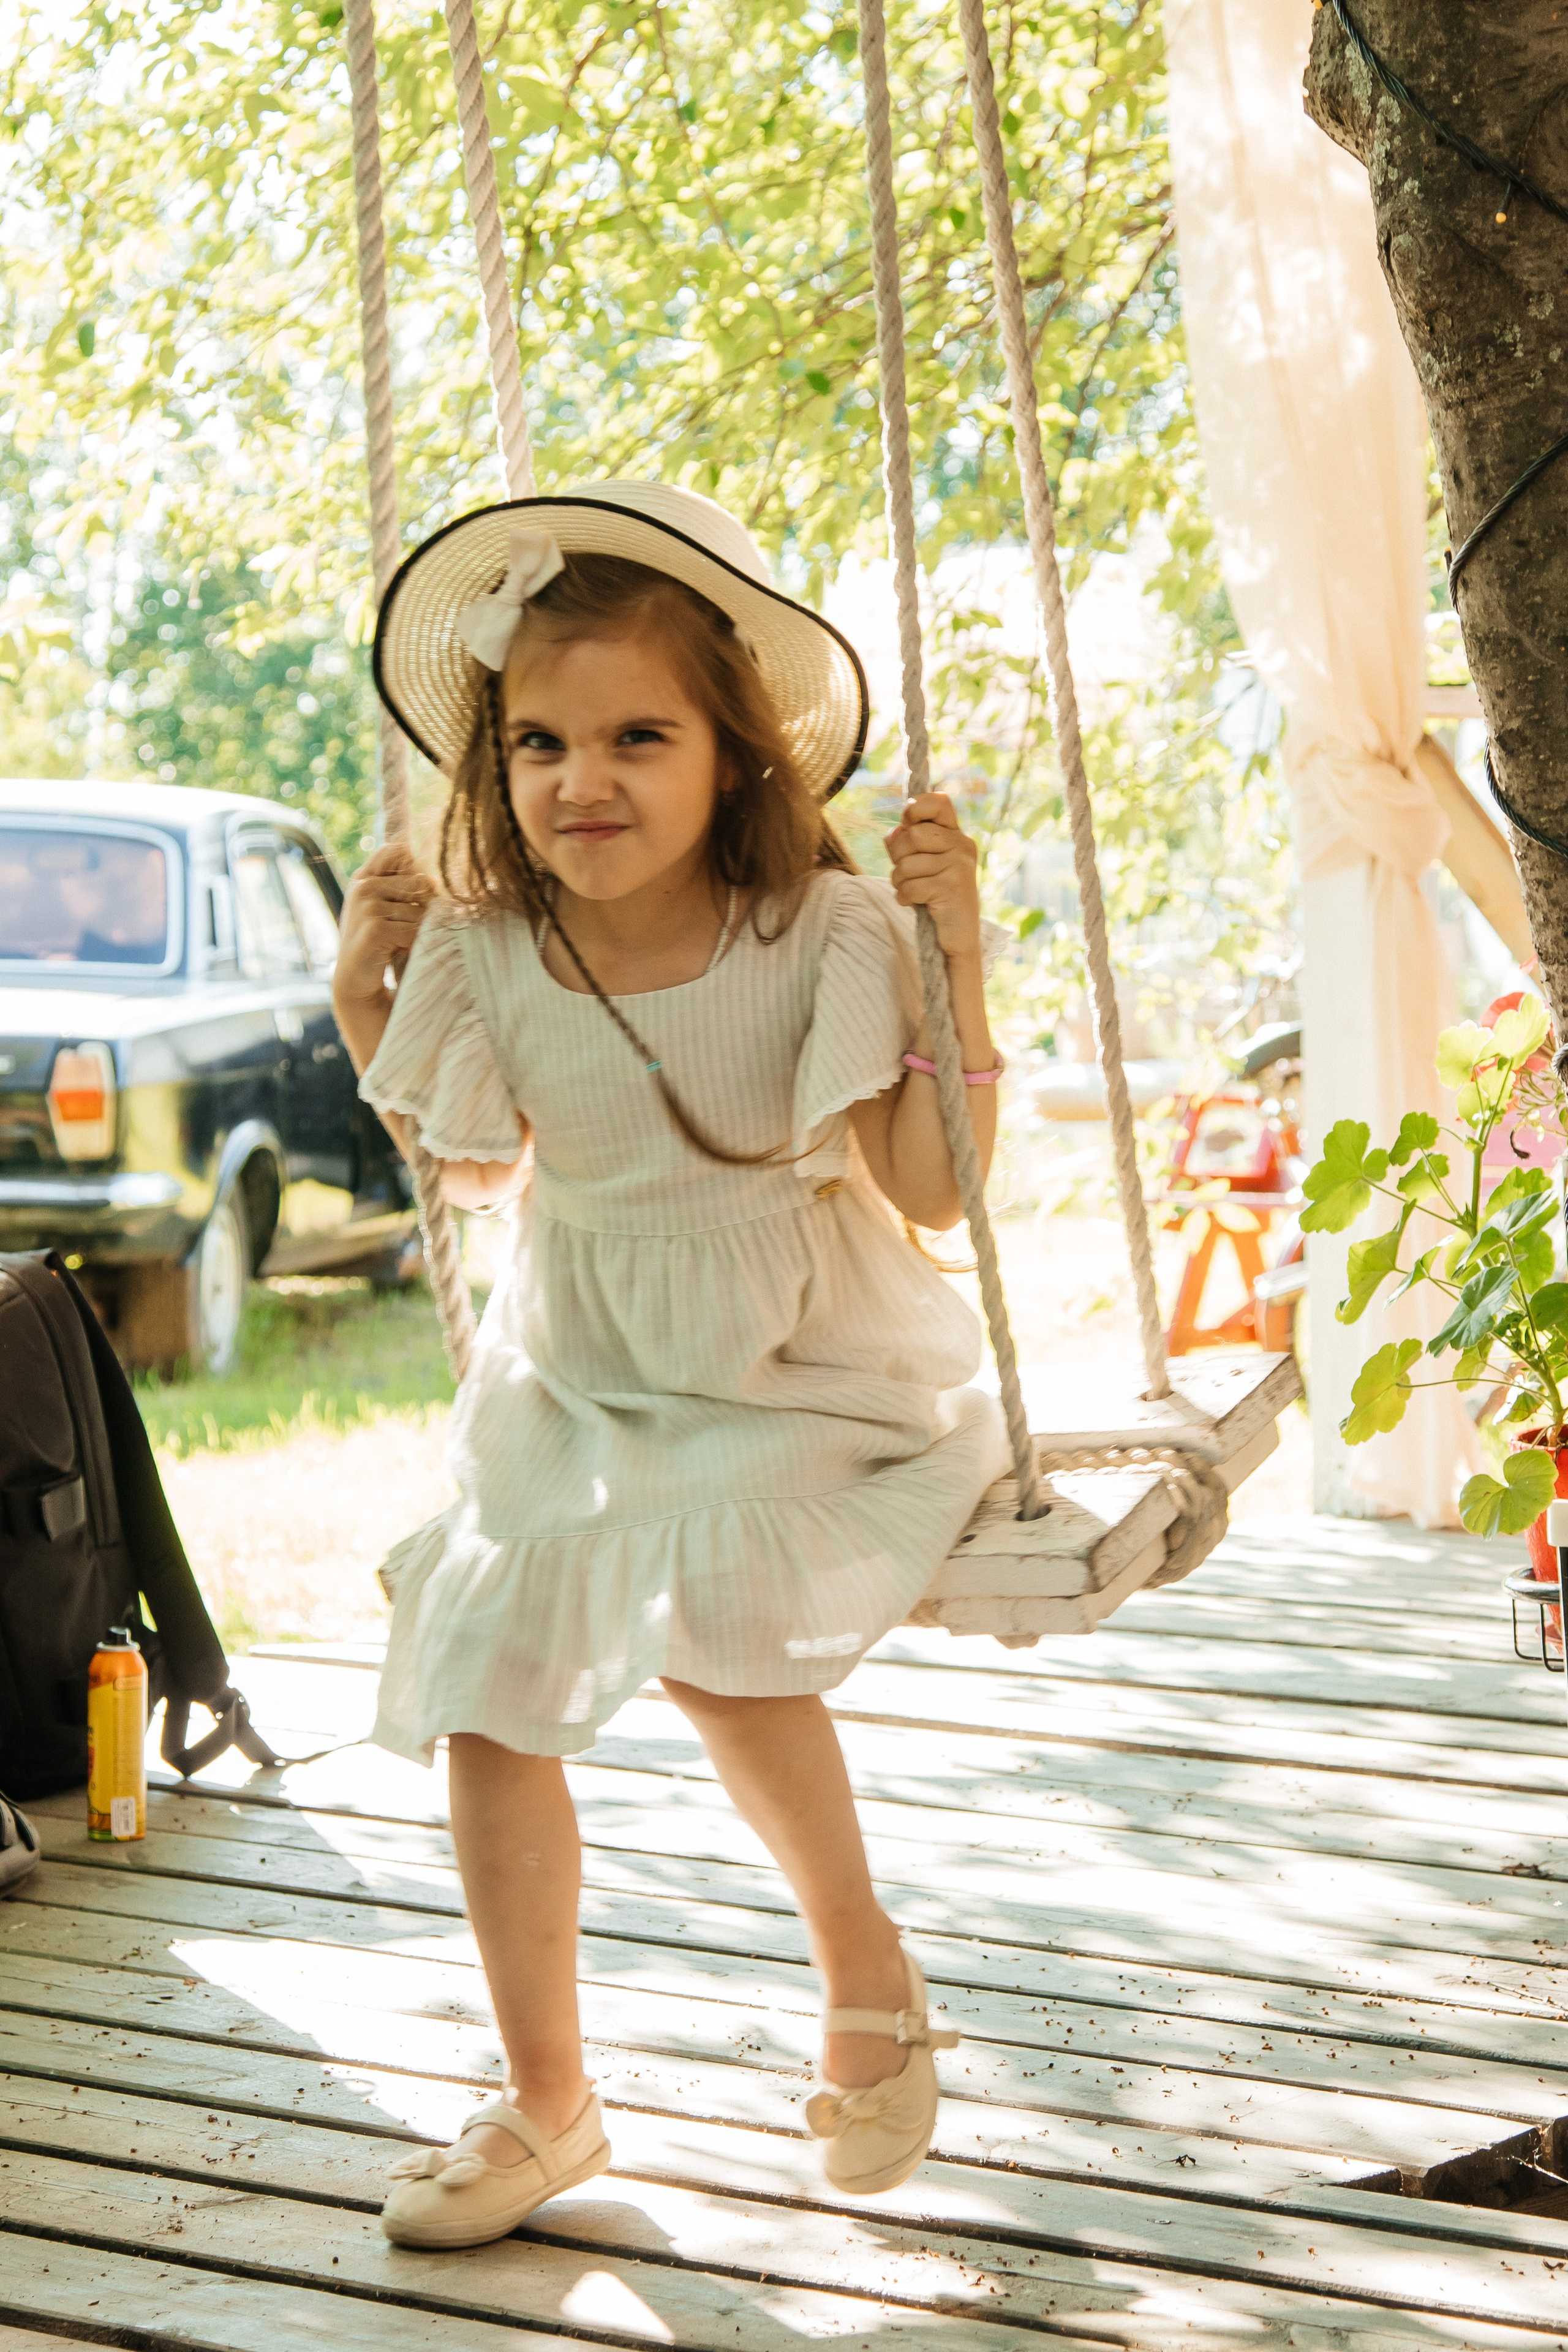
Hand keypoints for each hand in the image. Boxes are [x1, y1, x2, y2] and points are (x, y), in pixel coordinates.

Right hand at [334, 844, 434, 1007]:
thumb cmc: (377, 941)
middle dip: (422, 908)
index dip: (416, 864)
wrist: (355, 978)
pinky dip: (413, 943)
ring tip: (398, 942)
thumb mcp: (385, 907)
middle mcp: (363, 886)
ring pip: (420, 911)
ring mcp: (367, 906)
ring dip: (417, 930)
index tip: (421, 888)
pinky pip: (414, 930)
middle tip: (405, 927)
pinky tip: (398, 950)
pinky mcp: (375, 927)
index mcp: (364, 877)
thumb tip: (435, 879)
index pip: (396, 851)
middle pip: (419, 883)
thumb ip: (402, 886)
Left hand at [886, 792, 981, 962]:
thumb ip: (907, 842)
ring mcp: (959, 866)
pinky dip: (905, 897)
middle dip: (898, 857)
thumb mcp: (921, 863)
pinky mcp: (952, 888)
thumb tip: (894, 832)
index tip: (908, 821)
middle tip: (908, 873)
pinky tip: (915, 903)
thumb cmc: (935, 895)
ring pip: (907, 863)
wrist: (958, 934)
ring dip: (899, 881)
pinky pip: (911, 886)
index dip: (916, 807)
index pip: (939, 802)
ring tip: (912, 891)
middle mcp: (962, 845)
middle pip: (912, 835)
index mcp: (955, 835)